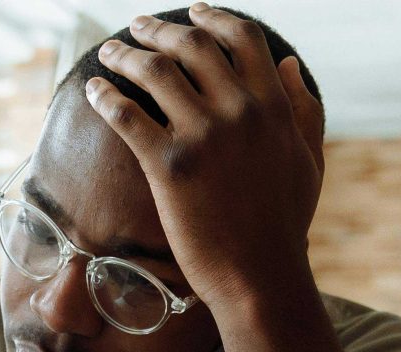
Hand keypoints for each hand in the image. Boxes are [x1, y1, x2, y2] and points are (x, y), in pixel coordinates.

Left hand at [85, 4, 325, 312]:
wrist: (259, 276)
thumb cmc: (284, 224)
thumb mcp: (308, 159)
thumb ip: (303, 108)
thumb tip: (288, 64)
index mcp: (273, 105)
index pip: (240, 38)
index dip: (212, 17)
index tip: (192, 11)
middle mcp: (239, 110)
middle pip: (191, 45)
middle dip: (158, 29)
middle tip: (136, 28)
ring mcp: (203, 135)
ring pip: (155, 71)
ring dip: (126, 54)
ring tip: (108, 52)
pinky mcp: (168, 165)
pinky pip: (127, 114)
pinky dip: (105, 96)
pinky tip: (93, 91)